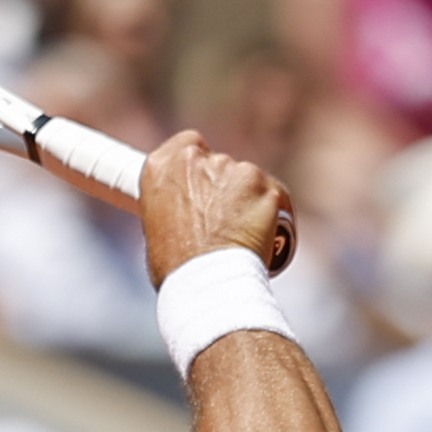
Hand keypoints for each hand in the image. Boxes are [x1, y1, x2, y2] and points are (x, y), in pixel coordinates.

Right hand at [136, 124, 297, 282]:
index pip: (189, 143)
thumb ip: (175, 205)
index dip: (200, 163)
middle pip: (221, 164)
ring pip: (249, 180)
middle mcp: (197, 159)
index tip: (204, 181)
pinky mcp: (267, 187)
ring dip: (249, 202)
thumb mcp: (157, 229)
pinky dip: (273, 215)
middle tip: (224, 223)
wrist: (207, 287)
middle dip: (226, 189)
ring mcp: (235, 170)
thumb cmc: (177, 271)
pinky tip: (265, 240)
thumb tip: (189, 211)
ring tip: (243, 239)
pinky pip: (275, 196)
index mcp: (162, 166)